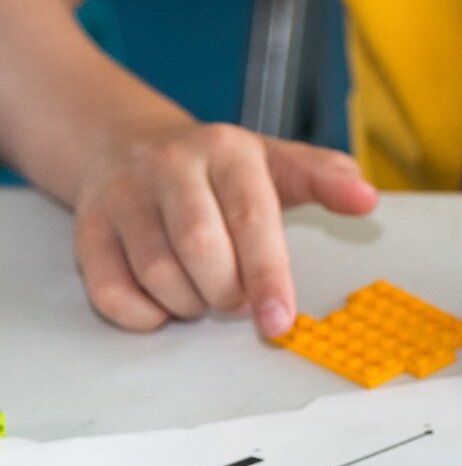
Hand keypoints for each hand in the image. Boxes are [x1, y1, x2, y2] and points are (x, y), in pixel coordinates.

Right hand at [73, 123, 377, 335]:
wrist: (126, 143)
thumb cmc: (219, 170)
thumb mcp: (277, 162)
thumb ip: (326, 178)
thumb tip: (367, 199)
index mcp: (228, 151)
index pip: (252, 220)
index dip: (269, 277)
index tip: (280, 322)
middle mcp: (171, 167)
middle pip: (202, 251)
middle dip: (228, 293)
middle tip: (239, 297)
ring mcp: (123, 197)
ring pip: (158, 276)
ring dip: (190, 303)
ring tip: (205, 290)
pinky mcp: (89, 229)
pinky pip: (113, 293)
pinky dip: (146, 314)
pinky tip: (165, 300)